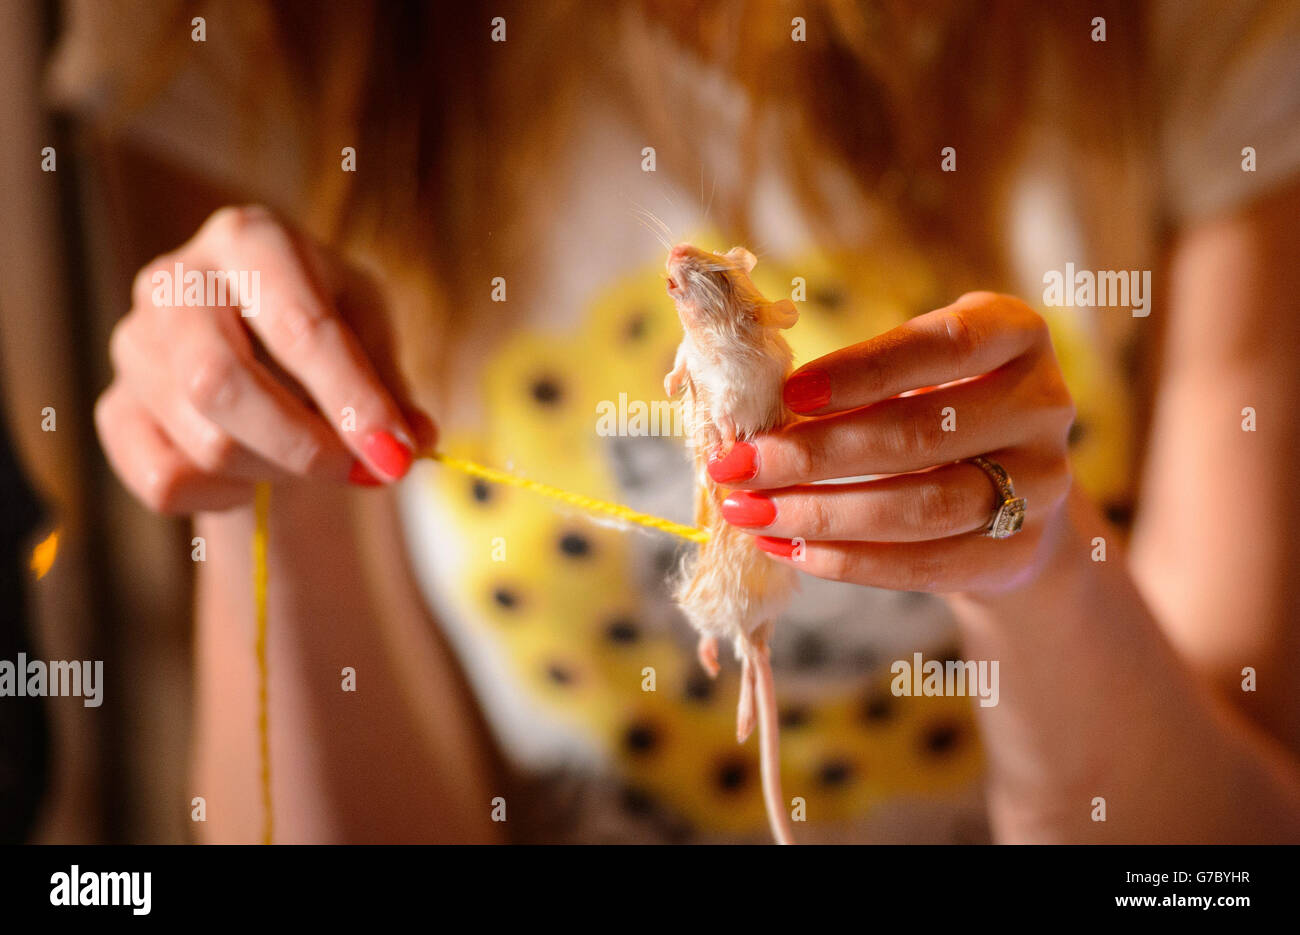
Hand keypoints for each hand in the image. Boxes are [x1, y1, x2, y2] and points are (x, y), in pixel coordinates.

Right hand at [96, 205, 435, 513]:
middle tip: (357, 471)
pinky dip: (224, 495)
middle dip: (302, 445)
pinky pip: (164, 481)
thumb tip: (410, 444)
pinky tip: (251, 474)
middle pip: (222, 384)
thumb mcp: (369, 330)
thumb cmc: (321, 322)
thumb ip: (391, 388)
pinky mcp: (114, 407)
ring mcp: (134, 343)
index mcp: (249, 239)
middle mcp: (176, 280)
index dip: (353, 401)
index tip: (396, 456)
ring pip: (203, 441)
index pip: (299, 328)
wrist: (253, 339)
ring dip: (276, 471)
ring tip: (307, 456)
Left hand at [710, 292, 1074, 593]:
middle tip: (738, 466)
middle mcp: (1042, 405)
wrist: (1014, 486)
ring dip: (822, 515)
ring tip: (750, 513)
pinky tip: (787, 549)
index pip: (942, 347)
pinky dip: (847, 561)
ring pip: (923, 508)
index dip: (864, 370)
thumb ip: (852, 378)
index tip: (789, 393)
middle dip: (815, 455)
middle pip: (922, 435)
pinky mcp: (1020, 551)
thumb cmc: (937, 405)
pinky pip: (925, 565)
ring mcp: (1042, 484)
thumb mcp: (912, 368)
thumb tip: (750, 416)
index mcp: (1015, 335)